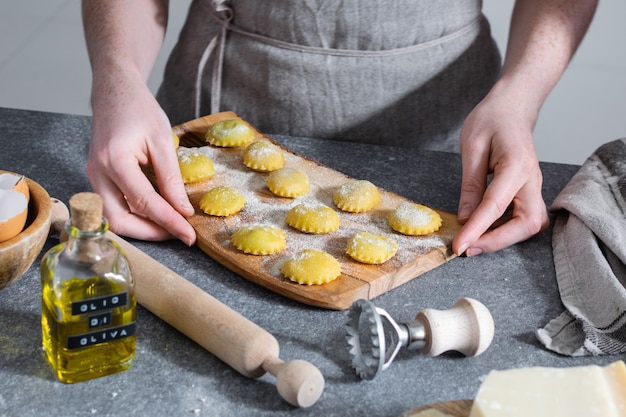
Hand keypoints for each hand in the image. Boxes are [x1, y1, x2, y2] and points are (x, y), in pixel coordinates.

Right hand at [87, 71, 195, 243]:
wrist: (115, 91)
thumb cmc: (139, 109)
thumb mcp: (163, 141)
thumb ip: (171, 179)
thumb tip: (183, 211)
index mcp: (114, 160)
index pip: (144, 203)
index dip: (169, 222)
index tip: (189, 236)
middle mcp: (97, 172)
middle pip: (119, 220)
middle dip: (151, 233)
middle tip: (180, 233)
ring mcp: (94, 177)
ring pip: (114, 218)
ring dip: (143, 227)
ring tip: (171, 225)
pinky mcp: (97, 179)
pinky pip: (114, 206)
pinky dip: (136, 215)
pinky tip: (157, 213)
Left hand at [452, 94, 548, 255]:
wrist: (512, 106)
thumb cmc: (491, 119)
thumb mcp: (472, 148)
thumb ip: (470, 185)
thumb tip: (465, 218)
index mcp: (517, 165)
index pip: (496, 206)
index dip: (477, 230)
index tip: (459, 247)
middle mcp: (533, 179)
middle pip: (527, 223)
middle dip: (498, 241)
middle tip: (468, 248)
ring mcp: (534, 185)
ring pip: (531, 224)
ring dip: (505, 238)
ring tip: (474, 240)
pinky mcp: (530, 190)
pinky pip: (525, 217)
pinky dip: (506, 229)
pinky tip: (484, 228)